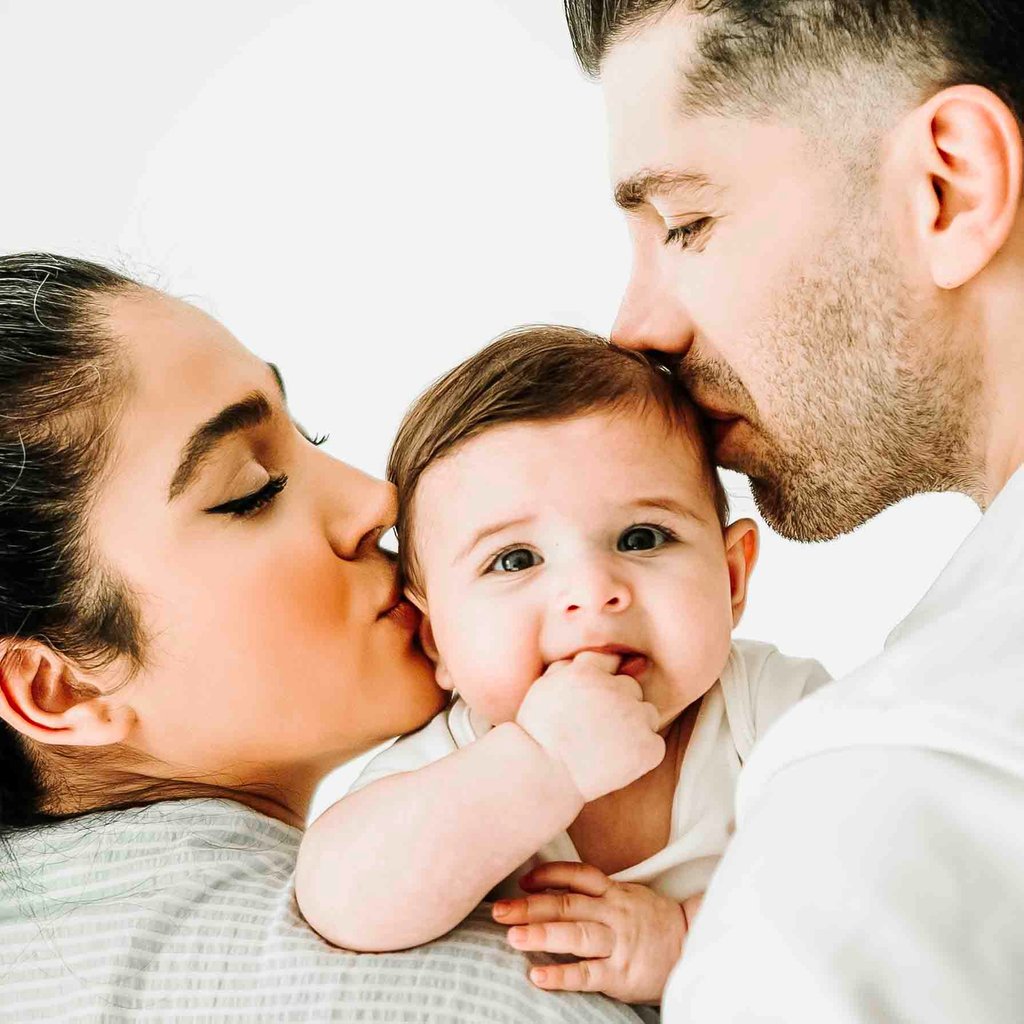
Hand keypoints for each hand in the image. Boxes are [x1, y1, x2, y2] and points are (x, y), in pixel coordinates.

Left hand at [492, 861, 686, 1003]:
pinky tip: (538, 976)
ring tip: (511, 936)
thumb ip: (596, 892)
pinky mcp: (621, 974)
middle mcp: (612, 913)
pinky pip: (587, 973)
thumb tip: (551, 889)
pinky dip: (561, 975)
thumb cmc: (652, 922)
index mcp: (613, 892)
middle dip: (529, 906)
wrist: (693, 947)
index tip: (522, 880)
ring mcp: (617, 943)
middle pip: (566, 904)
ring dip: (541, 934)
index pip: (576, 875)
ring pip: (575, 934)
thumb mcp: (627, 896)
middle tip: (498, 909)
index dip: (547, 875)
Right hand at [516, 652, 664, 802]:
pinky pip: (654, 744)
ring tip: (607, 746)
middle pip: (632, 687)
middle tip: (597, 727)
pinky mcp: (648, 747)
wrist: (542, 776)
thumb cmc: (538, 733)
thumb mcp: (543, 686)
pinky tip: (617, 762)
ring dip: (635, 725)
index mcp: (587, 671)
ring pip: (648, 714)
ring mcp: (634, 718)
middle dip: (620, 702)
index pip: (611, 660)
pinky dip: (642, 753)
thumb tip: (596, 655)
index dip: (603, 680)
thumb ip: (569, 665)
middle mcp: (615, 689)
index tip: (594, 700)